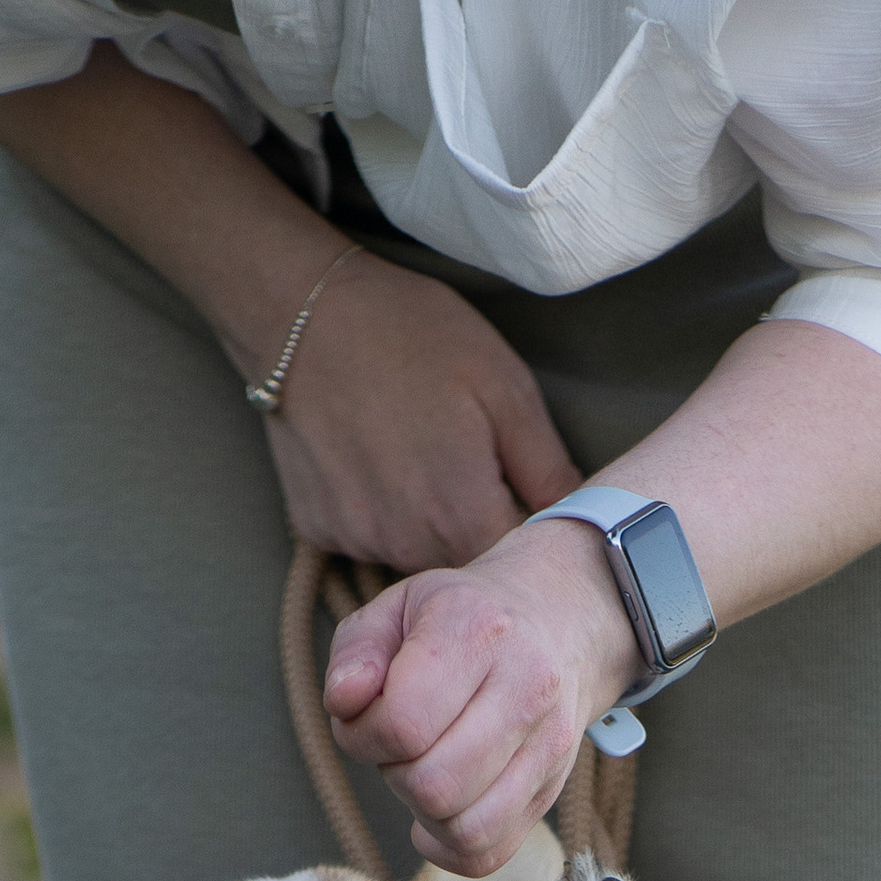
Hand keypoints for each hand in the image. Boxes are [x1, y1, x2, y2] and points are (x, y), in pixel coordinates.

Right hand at [261, 249, 579, 572]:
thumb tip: (578, 516)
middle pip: (464, 565)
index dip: (527, 532)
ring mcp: (356, 540)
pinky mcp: (317, 529)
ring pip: (415, 555)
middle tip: (469, 462)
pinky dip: (380, 513)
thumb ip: (546, 466)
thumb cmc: (413, 336)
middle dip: (477, 529)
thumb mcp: (504, 386)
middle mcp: (407, 545)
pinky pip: (366, 538)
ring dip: (429, 524)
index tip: (523, 494)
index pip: (514, 562)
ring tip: (420, 456)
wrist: (303, 315)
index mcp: (462, 516)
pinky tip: (376, 462)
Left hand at [323, 525, 639, 876]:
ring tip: (424, 770)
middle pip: (435, 786)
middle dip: (396, 775)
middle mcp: (526, 686)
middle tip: (400, 745)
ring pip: (465, 829)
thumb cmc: (462, 620)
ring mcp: (549, 744)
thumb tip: (345, 703)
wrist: (558, 621)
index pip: (404, 725)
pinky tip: (441, 810)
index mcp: (477, 631)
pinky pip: (488, 852)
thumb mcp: (397, 608)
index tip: (367, 720)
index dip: (363, 737)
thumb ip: (356, 651)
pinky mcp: (552, 788)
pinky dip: (449, 846)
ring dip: (424, 812)